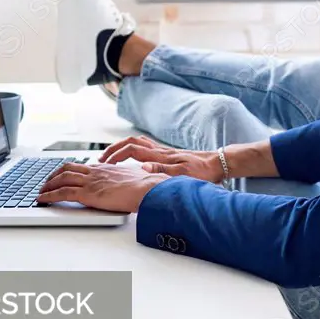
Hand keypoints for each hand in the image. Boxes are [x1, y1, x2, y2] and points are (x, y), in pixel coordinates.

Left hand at [36, 162, 168, 212]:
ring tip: (40, 192)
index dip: (69, 170)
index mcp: (106, 168)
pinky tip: (42, 200)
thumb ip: (125, 181)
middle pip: (67, 168)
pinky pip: (63, 192)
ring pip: (61, 178)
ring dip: (48, 185)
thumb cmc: (146, 187)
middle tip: (47, 182)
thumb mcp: (134, 180)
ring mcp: (91, 182)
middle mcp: (96, 172)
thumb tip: (127, 187)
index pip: (82, 166)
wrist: (149, 189)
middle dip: (54, 175)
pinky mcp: (88, 194)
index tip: (63, 175)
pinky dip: (49, 195)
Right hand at [99, 136, 223, 182]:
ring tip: (112, 157)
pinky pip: (146, 147)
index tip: (104, 165)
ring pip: (137, 143)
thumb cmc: (203, 172)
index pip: (131, 150)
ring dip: (122, 148)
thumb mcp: (183, 175)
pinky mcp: (168, 154)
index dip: (115, 156)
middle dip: (113, 150)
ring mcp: (164, 151)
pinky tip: (133, 159)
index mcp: (160, 156)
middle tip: (102, 160)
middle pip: (130, 143)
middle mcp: (160, 151)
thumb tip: (141, 167)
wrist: (218, 163)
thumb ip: (162, 171)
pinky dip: (134, 149)